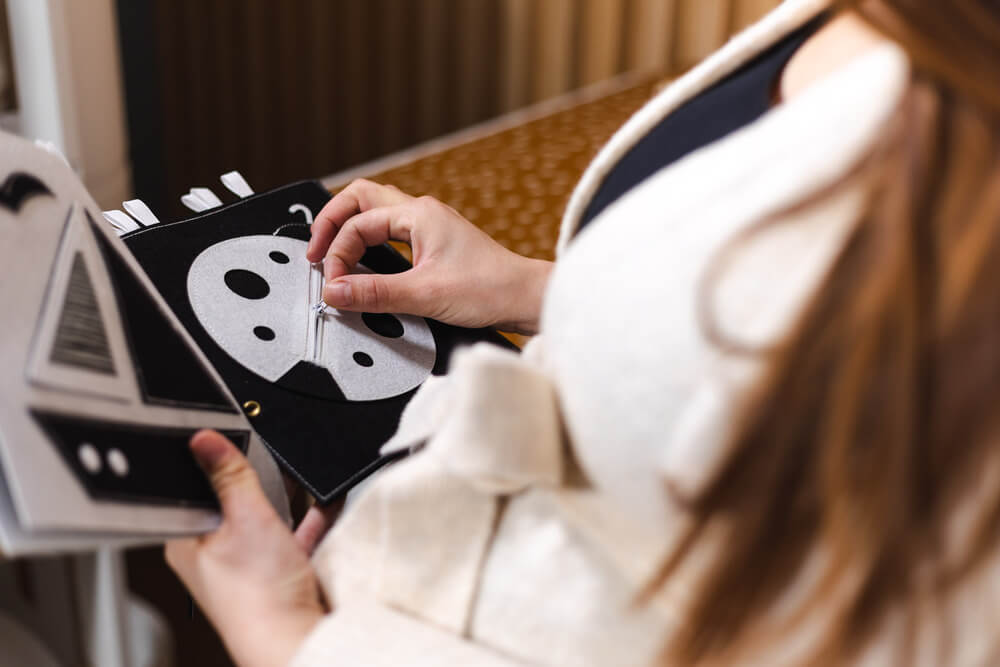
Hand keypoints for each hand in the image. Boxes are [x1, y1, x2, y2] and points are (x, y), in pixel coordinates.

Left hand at [166, 431, 324, 666]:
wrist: (297, 638)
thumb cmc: (256, 595)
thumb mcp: (244, 516)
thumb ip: (229, 474)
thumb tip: (203, 439)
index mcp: (187, 540)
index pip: (193, 488)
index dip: (210, 462)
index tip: (230, 440)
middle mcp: (214, 554)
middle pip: (233, 500)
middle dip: (256, 479)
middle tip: (269, 458)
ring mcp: (250, 565)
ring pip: (267, 517)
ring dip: (288, 497)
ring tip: (303, 474)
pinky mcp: (281, 573)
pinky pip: (297, 534)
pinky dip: (312, 517)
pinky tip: (327, 501)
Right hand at [306, 179, 552, 334]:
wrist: (526, 298)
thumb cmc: (491, 290)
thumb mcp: (425, 294)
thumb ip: (375, 293)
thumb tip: (335, 291)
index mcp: (419, 215)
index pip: (358, 224)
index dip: (337, 253)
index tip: (332, 283)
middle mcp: (423, 214)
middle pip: (361, 199)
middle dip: (332, 223)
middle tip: (316, 253)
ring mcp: (430, 227)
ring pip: (376, 213)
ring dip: (351, 231)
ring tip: (333, 255)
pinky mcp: (435, 245)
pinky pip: (391, 231)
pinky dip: (370, 243)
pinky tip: (366, 263)